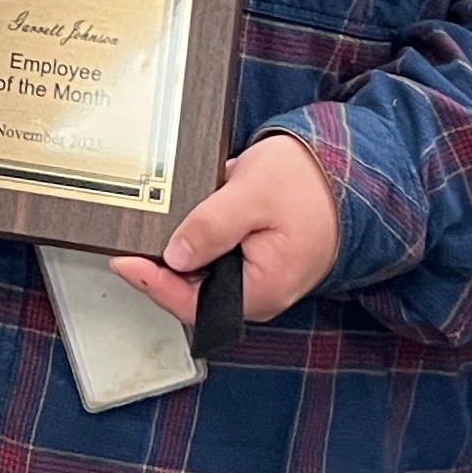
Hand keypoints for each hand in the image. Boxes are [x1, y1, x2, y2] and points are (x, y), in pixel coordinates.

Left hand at [111, 133, 339, 326]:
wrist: (350, 171)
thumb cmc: (309, 183)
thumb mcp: (253, 194)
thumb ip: (213, 226)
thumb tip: (174, 255)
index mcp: (261, 290)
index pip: (191, 302)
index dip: (152, 282)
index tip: (121, 260)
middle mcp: (259, 294)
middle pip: (192, 291)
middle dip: (160, 266)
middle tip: (128, 239)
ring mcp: (258, 278)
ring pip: (203, 274)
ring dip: (178, 252)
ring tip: (151, 228)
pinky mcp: (257, 260)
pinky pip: (217, 258)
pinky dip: (197, 240)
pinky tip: (184, 216)